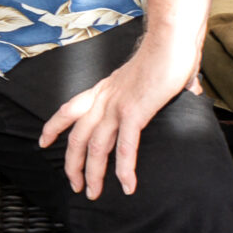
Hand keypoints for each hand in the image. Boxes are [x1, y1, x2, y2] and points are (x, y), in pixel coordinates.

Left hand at [38, 38, 202, 198]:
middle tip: (75, 185)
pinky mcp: (135, 112)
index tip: (43, 143)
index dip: (53, 128)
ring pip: (95, 147)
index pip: (68, 109)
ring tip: (93, 192)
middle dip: (72, 164)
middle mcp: (103, 99)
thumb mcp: (150, 76)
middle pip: (77, 137)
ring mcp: (116, 106)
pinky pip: (125, 147)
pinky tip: (127, 186)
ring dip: (93, 174)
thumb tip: (189, 89)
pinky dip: (124, 169)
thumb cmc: (166, 54)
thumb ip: (160, 88)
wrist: (171, 40)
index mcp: (103, 90)